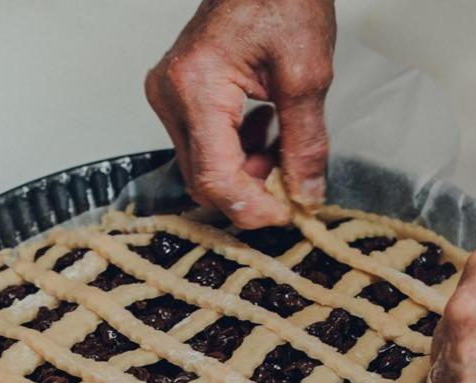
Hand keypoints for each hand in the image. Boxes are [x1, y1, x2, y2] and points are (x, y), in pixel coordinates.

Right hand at [145, 0, 335, 227]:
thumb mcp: (307, 76)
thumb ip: (305, 144)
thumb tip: (305, 195)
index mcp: (196, 87)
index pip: (215, 176)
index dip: (252, 206)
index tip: (286, 213)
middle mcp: (171, 94)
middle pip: (203, 179)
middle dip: (251, 190)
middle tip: (292, 182)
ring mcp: (168, 95)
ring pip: (203, 167)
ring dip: (245, 171)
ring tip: (281, 143)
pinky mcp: (176, 96)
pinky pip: (202, 146)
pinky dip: (236, 152)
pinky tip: (263, 128)